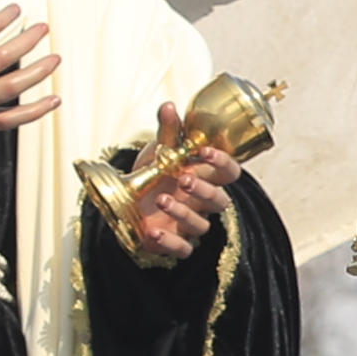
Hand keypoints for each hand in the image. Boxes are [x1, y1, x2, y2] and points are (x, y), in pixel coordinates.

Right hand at [0, 2, 54, 165]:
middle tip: (44, 28)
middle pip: (0, 58)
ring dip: (37, 72)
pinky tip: (52, 100)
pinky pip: (5, 120)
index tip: (18, 9)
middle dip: (27, 41)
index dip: (1, 19)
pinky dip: (32, 112)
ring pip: (8, 88)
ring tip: (55, 59)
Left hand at [116, 96, 242, 260]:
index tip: (204, 152)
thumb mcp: (159, 150)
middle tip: (184, 178)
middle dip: (204, 189)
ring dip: (184, 213)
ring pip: (202, 225)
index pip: (228, 172)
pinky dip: (170, 242)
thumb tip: (169, 106)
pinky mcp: (175, 242)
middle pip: (220, 201)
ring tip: (162, 200)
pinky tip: (153, 231)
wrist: (127, 202)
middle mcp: (201, 202)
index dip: (222, 162)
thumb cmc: (153, 175)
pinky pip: (183, 249)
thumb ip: (168, 131)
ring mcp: (190, 223)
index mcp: (205, 177)